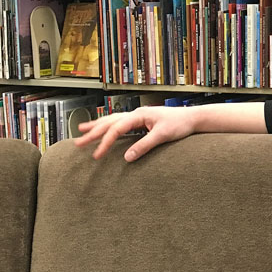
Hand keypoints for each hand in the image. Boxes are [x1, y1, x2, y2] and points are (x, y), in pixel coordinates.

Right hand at [73, 106, 196, 161]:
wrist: (193, 118)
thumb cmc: (180, 124)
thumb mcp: (163, 136)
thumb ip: (144, 146)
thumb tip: (127, 158)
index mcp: (139, 115)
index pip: (116, 129)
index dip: (105, 143)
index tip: (96, 156)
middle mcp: (136, 113)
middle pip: (109, 122)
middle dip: (93, 133)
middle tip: (78, 143)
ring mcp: (138, 116)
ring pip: (113, 120)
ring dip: (97, 126)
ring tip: (83, 130)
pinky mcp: (142, 121)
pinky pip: (120, 123)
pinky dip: (109, 126)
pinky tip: (105, 129)